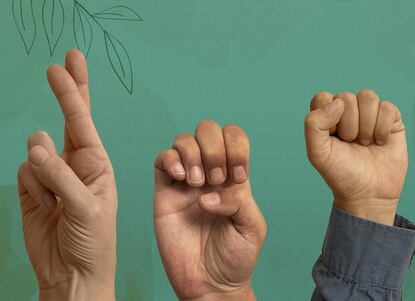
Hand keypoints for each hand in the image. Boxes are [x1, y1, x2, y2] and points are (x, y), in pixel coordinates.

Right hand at [16, 50, 116, 299]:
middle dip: (67, 91)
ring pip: (35, 150)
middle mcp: (76, 163)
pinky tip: (46, 207)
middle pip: (67, 119)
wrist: (73, 273)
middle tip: (63, 62)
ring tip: (57, 201)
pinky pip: (23, 173)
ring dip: (43, 172)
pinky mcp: (33, 189)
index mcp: (98, 163)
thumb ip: (61, 176)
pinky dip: (31, 189)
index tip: (65, 64)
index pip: (84, 120)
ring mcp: (53, 174)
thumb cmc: (93, 242)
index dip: (73, 91)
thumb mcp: (87, 208)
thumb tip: (35, 146)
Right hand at [154, 121, 265, 300]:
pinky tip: (181, 179)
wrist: (211, 284)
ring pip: (183, 140)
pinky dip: (170, 160)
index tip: (237, 176)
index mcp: (234, 176)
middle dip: (213, 148)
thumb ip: (239, 202)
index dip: (236, 146)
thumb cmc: (236, 257)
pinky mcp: (165, 193)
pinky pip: (162, 160)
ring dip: (193, 155)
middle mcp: (210, 173)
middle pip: (208, 130)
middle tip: (215, 179)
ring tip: (197, 183)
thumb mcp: (252, 227)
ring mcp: (186, 182)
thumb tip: (208, 193)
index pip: (234, 137)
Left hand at [304, 89, 406, 224]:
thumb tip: (338, 102)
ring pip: (368, 96)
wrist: (369, 194)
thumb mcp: (318, 154)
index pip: (323, 98)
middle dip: (349, 126)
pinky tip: (380, 142)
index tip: (332, 137)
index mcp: (327, 117)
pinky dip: (383, 128)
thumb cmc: (341, 174)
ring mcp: (370, 114)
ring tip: (365, 143)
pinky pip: (387, 107)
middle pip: (347, 97)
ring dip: (367, 125)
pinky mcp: (391, 119)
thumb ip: (314, 125)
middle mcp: (348, 111)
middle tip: (351, 144)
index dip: (328, 117)